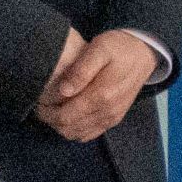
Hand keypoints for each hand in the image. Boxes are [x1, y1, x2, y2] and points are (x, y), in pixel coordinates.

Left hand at [35, 30, 154, 142]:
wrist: (143, 53)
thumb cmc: (118, 47)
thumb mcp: (99, 48)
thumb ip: (81, 70)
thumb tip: (64, 91)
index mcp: (101, 95)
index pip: (66, 116)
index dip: (47, 112)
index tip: (37, 101)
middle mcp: (107, 112)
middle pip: (69, 128)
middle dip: (50, 119)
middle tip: (40, 104)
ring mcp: (111, 118)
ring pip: (78, 134)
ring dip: (61, 125)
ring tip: (51, 108)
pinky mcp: (114, 119)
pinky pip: (89, 134)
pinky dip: (75, 129)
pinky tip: (67, 114)